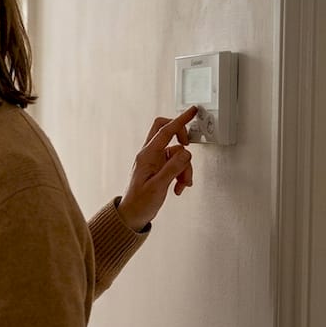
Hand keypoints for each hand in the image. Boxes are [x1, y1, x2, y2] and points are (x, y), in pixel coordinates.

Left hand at [117, 107, 197, 231]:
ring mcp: (155, 162)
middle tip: (187, 154)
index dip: (180, 120)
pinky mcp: (160, 169)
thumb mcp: (158, 186)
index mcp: (147, 155)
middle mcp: (150, 155)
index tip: (192, 111)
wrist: (133, 216)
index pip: (165, 131)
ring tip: (181, 185)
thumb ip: (173, 168)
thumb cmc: (140, 203)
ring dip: (184, 169)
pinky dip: (181, 175)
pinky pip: (176, 164)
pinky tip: (178, 187)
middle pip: (168, 134)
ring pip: (177, 153)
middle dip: (182, 141)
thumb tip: (186, 153)